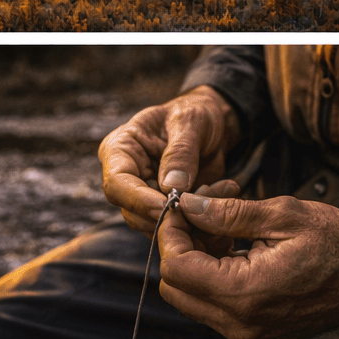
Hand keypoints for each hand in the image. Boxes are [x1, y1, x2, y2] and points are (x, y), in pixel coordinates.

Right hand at [98, 85, 240, 233]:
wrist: (213, 123)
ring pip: (155, 224)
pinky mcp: (166, 207)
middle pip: (132, 211)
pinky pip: (178, 225)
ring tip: (219, 191)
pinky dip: (201, 221)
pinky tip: (222, 195)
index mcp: (120, 149)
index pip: (116, 183)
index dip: (138, 200)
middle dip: (167, 215)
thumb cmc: (195, 113)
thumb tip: (171, 188)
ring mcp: (146, 194)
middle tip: (201, 208)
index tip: (166, 206)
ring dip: (189, 219)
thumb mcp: (190, 123)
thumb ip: (180, 153)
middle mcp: (128, 175)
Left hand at [157, 193, 338, 338]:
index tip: (179, 203)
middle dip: (178, 244)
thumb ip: (227, 212)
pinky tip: (232, 243)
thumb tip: (185, 205)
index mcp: (248, 296)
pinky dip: (212, 273)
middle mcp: (244, 327)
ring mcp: (250, 337)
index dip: (169, 231)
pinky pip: (214, 305)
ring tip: (220, 222)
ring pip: (191, 297)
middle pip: (176, 287)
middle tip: (198, 210)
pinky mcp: (256, 335)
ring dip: (194, 258)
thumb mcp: (282, 215)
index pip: (176, 268)